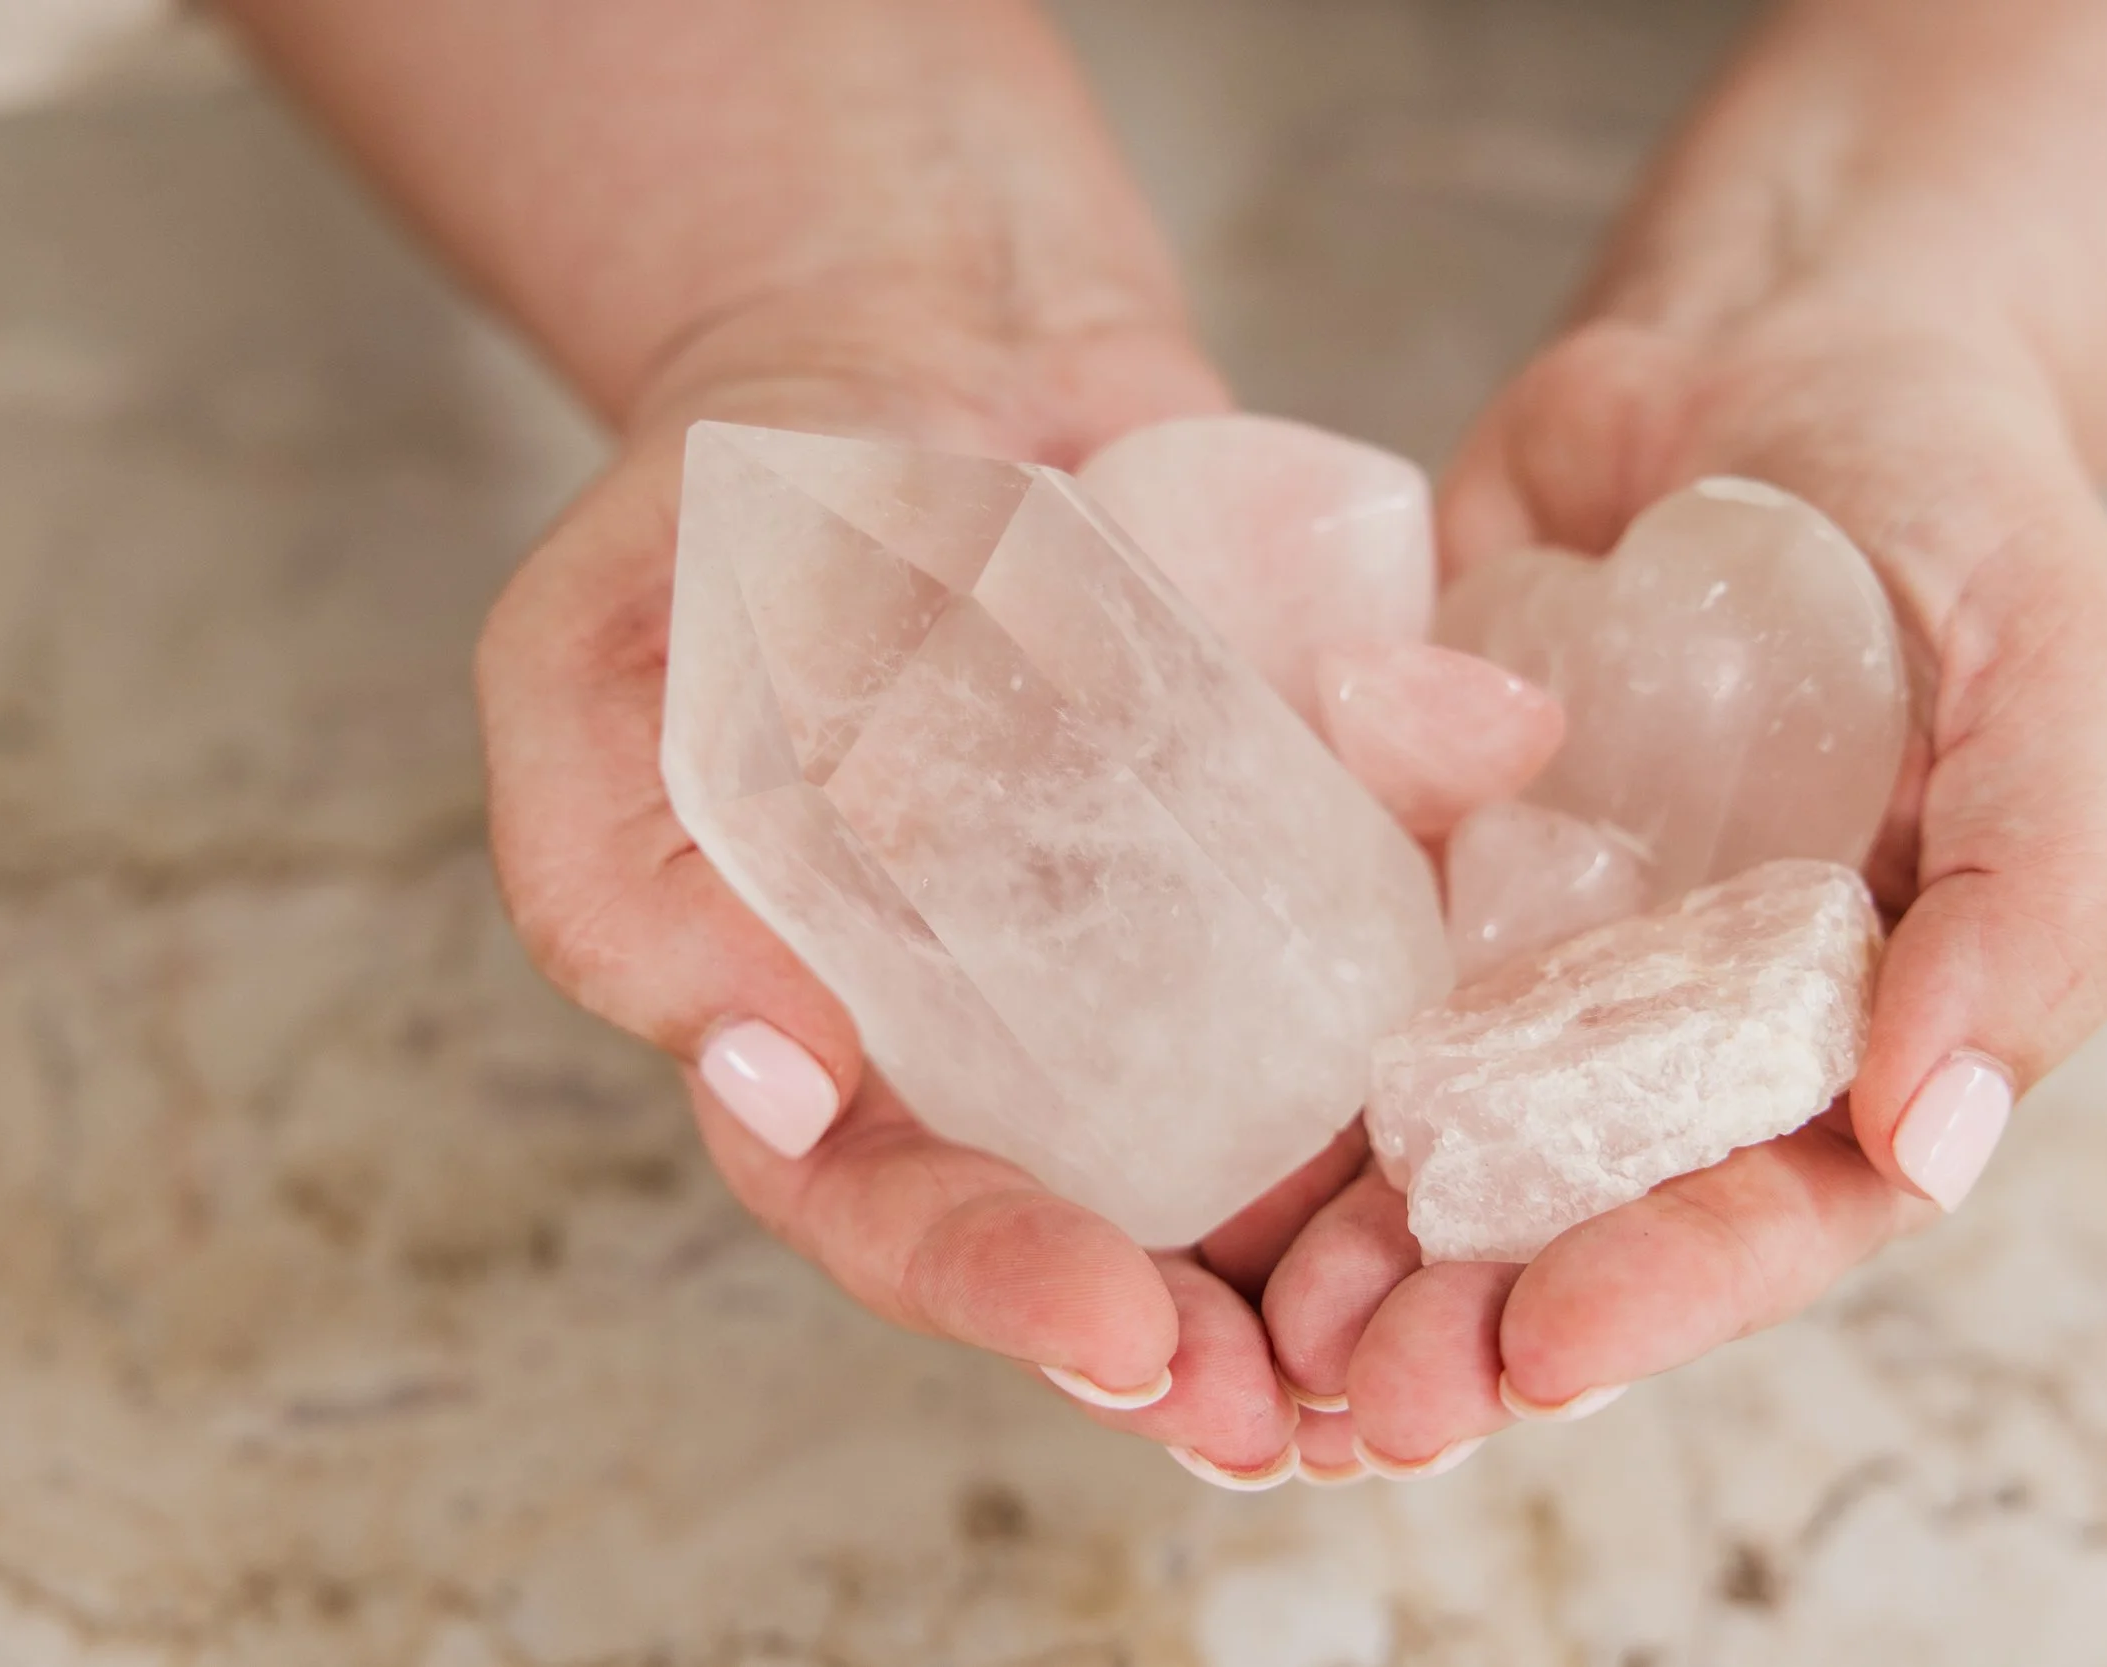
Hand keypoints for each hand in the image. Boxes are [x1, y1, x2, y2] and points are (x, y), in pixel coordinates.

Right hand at [475, 295, 1404, 1482]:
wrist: (923, 360)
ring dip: (1350, 1265)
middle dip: (1204, 1349)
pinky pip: (1379, 973)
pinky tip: (1518, 1109)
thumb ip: (626, 879)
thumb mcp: (588, 675)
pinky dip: (1451, 1050)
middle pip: (1103, 1234)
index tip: (1117, 1327)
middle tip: (1303, 1416)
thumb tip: (775, 1071)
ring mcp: (1160, 955)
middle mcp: (1006, 1035)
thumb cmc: (719, 525)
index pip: (893, 1208)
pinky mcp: (1287, 854)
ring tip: (1437, 1333)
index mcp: (824, 1032)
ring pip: (1263, 1153)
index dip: (996, 1285)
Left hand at [1261, 303, 2106, 1471]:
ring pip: (1439, 1143)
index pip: (1769, 1211)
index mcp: (1857, 1028)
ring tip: (1257, 1328)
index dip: (1665, 1294)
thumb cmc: (1954, 509)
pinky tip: (1198, 1142)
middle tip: (1358, 1396)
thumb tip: (1929, 1135)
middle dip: (1472, 1321)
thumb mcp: (2062, 671)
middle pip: (1581, 1218)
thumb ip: (2033, 888)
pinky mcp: (1417, 866)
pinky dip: (1272, 1078)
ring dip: (1354, 1250)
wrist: (1765, 356)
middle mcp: (1686, 1026)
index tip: (1541, 1347)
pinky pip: (1335, 989)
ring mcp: (1539, 954)